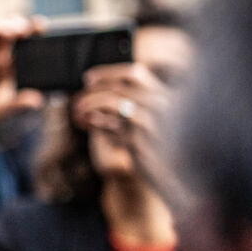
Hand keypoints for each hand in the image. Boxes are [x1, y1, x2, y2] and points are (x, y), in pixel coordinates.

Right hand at [0, 19, 44, 143]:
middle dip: (16, 25)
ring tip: (10, 32)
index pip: (24, 44)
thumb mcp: (2, 112)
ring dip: (0, 28)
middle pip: (8, 32)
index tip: (41, 27)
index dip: (32, 32)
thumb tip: (37, 100)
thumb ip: (17, 104)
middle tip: (24, 29)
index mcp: (11, 68)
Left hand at [74, 61, 182, 202]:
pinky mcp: (139, 142)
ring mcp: (152, 122)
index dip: (108, 73)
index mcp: (166, 94)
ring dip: (89, 105)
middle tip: (77, 101)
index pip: (135, 73)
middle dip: (92, 92)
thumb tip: (92, 84)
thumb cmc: (157, 145)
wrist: (173, 177)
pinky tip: (89, 125)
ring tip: (78, 113)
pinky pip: (109, 126)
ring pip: (112, 102)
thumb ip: (129, 100)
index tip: (88, 78)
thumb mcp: (148, 118)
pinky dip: (96, 124)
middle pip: (118, 87)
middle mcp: (162, 104)